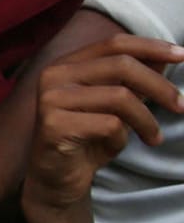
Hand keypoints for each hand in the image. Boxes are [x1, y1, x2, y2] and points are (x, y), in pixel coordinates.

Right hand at [22, 34, 183, 209]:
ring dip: (147, 121)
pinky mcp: (54, 124)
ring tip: (154, 137)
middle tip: (181, 106)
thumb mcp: (118, 106)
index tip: (183, 56)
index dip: (151, 47)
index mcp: (67, 64)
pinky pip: (109, 125)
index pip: (115, 43)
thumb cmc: (89, 139)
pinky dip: (121, 139)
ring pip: (120, 97)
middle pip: (122, 65)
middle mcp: (54, 75)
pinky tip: (114, 147)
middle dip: (160, 86)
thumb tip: (167, 56)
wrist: (58, 178)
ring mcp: (51, 98)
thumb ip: (135, 80)